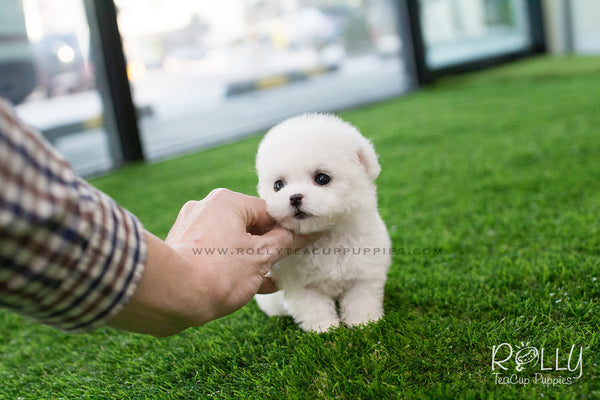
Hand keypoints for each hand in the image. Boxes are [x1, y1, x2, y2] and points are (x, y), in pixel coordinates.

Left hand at [109, 189, 315, 335]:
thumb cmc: (218, 274)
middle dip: (269, 247)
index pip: (269, 211)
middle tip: (284, 266)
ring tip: (269, 280)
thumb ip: (287, 243)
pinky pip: (216, 251)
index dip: (288, 231)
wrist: (169, 296)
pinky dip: (232, 264)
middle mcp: (207, 207)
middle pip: (251, 225)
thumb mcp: (261, 258)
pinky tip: (249, 286)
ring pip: (233, 240)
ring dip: (252, 259)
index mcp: (227, 201)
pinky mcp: (183, 247)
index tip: (300, 247)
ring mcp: (192, 227)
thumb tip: (310, 232)